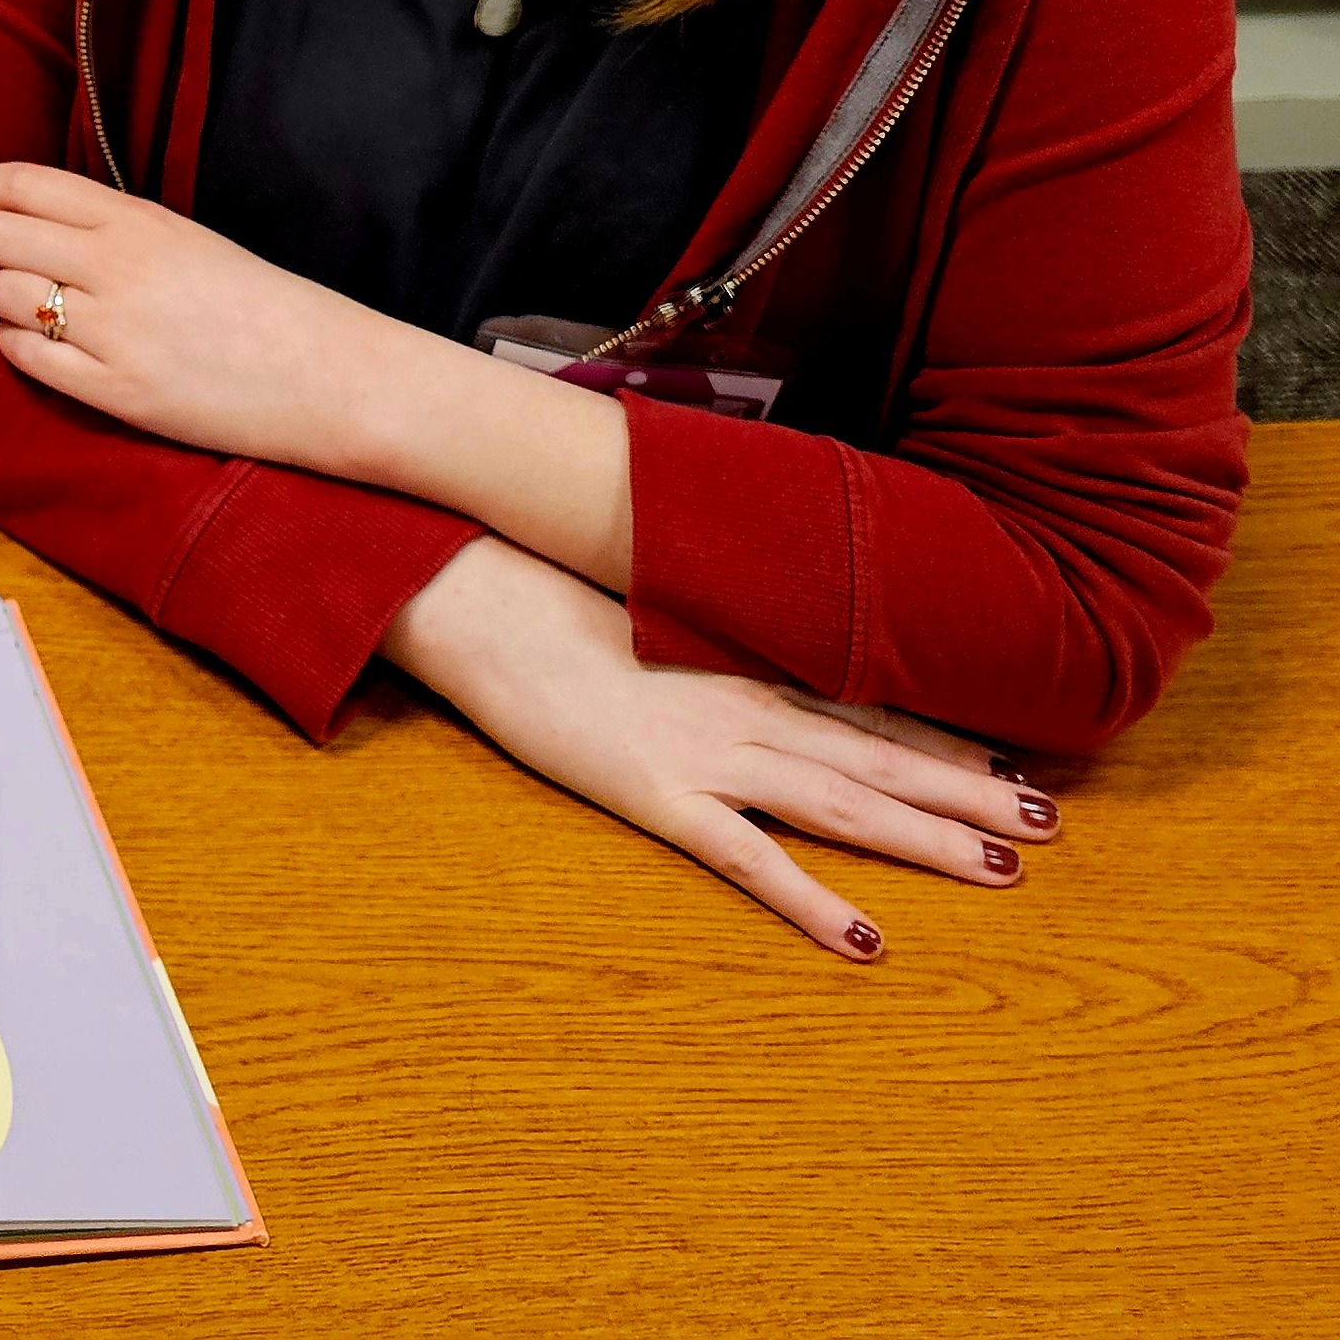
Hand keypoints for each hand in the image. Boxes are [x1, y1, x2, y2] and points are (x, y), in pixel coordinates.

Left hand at [0, 159, 421, 472]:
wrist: (326, 374)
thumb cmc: (257, 304)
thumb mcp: (185, 238)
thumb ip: (112, 226)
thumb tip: (34, 216)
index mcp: (138, 220)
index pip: (21, 184)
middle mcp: (118, 268)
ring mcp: (114, 331)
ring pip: (1, 296)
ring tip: (0, 299)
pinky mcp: (116, 391)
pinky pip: (27, 357)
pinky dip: (10, 344)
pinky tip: (26, 342)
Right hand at [385, 536, 1061, 959]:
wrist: (484, 598)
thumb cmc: (554, 600)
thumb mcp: (649, 614)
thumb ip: (707, 641)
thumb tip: (747, 653)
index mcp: (744, 664)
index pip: (868, 706)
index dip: (945, 737)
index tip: (1015, 759)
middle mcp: (749, 708)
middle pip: (881, 755)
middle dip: (970, 791)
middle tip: (1053, 824)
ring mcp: (710, 754)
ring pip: (844, 802)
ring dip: (928, 836)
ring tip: (1006, 868)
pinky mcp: (660, 797)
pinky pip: (751, 859)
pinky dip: (813, 901)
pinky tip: (866, 939)